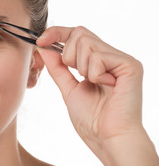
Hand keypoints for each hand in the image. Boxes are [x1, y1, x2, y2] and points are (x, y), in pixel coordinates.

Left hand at [36, 26, 158, 164]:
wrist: (107, 137)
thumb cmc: (92, 119)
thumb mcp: (68, 88)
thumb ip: (57, 67)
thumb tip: (43, 47)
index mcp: (98, 60)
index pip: (76, 33)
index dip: (56, 33)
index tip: (40, 41)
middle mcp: (111, 55)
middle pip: (79, 33)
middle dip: (68, 55)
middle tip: (78, 76)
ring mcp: (121, 59)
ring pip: (86, 42)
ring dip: (81, 68)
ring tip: (94, 84)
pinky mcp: (130, 65)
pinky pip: (98, 57)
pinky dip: (94, 75)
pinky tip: (107, 87)